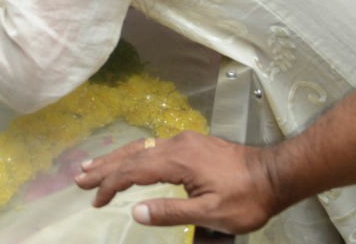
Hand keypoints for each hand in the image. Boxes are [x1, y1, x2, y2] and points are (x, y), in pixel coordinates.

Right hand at [75, 131, 278, 233]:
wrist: (276, 175)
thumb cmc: (247, 199)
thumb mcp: (211, 214)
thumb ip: (171, 212)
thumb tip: (135, 211)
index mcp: (178, 160)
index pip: (134, 171)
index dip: (111, 185)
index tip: (95, 199)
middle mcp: (177, 144)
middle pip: (132, 154)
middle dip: (105, 167)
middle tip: (79, 178)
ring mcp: (185, 141)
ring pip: (142, 147)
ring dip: (117, 158)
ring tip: (94, 166)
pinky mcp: (193, 143)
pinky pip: (154, 146)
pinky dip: (134, 154)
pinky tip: (129, 160)